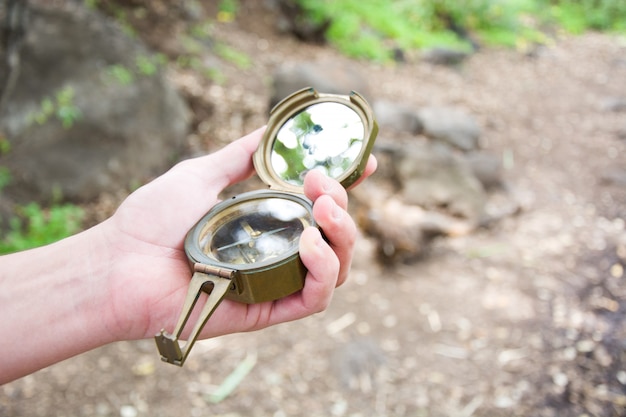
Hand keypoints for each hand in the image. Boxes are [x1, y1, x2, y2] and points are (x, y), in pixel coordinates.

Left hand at [99, 126, 376, 340]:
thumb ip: (240, 155)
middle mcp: (277, 253)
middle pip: (336, 238)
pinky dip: (324, 272)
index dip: (347, 187)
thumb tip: (268, 128)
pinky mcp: (268, 311)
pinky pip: (314, 300)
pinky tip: (310, 243)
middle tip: (324, 186)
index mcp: (267, 222)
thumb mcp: (201, 173)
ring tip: (324, 209)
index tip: (363, 163)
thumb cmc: (152, 220)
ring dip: (342, 238)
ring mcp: (274, 282)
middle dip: (343, 208)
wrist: (118, 264)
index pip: (319, 207)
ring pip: (336, 270)